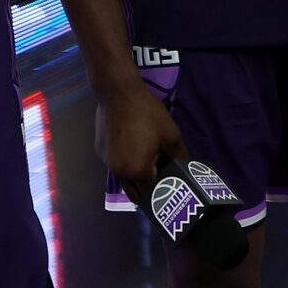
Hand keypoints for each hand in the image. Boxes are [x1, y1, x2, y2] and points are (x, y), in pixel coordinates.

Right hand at [95, 76, 187, 207]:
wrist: (118, 93)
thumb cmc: (147, 114)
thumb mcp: (171, 135)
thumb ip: (180, 156)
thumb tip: (187, 167)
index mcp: (137, 171)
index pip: (151, 193)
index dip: (162, 191)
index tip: (170, 184)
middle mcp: (120, 172)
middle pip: (134, 192)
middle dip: (147, 190)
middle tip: (159, 179)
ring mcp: (107, 162)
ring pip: (123, 179)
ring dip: (134, 176)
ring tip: (147, 161)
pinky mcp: (100, 151)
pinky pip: (115, 165)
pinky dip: (124, 163)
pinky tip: (132, 146)